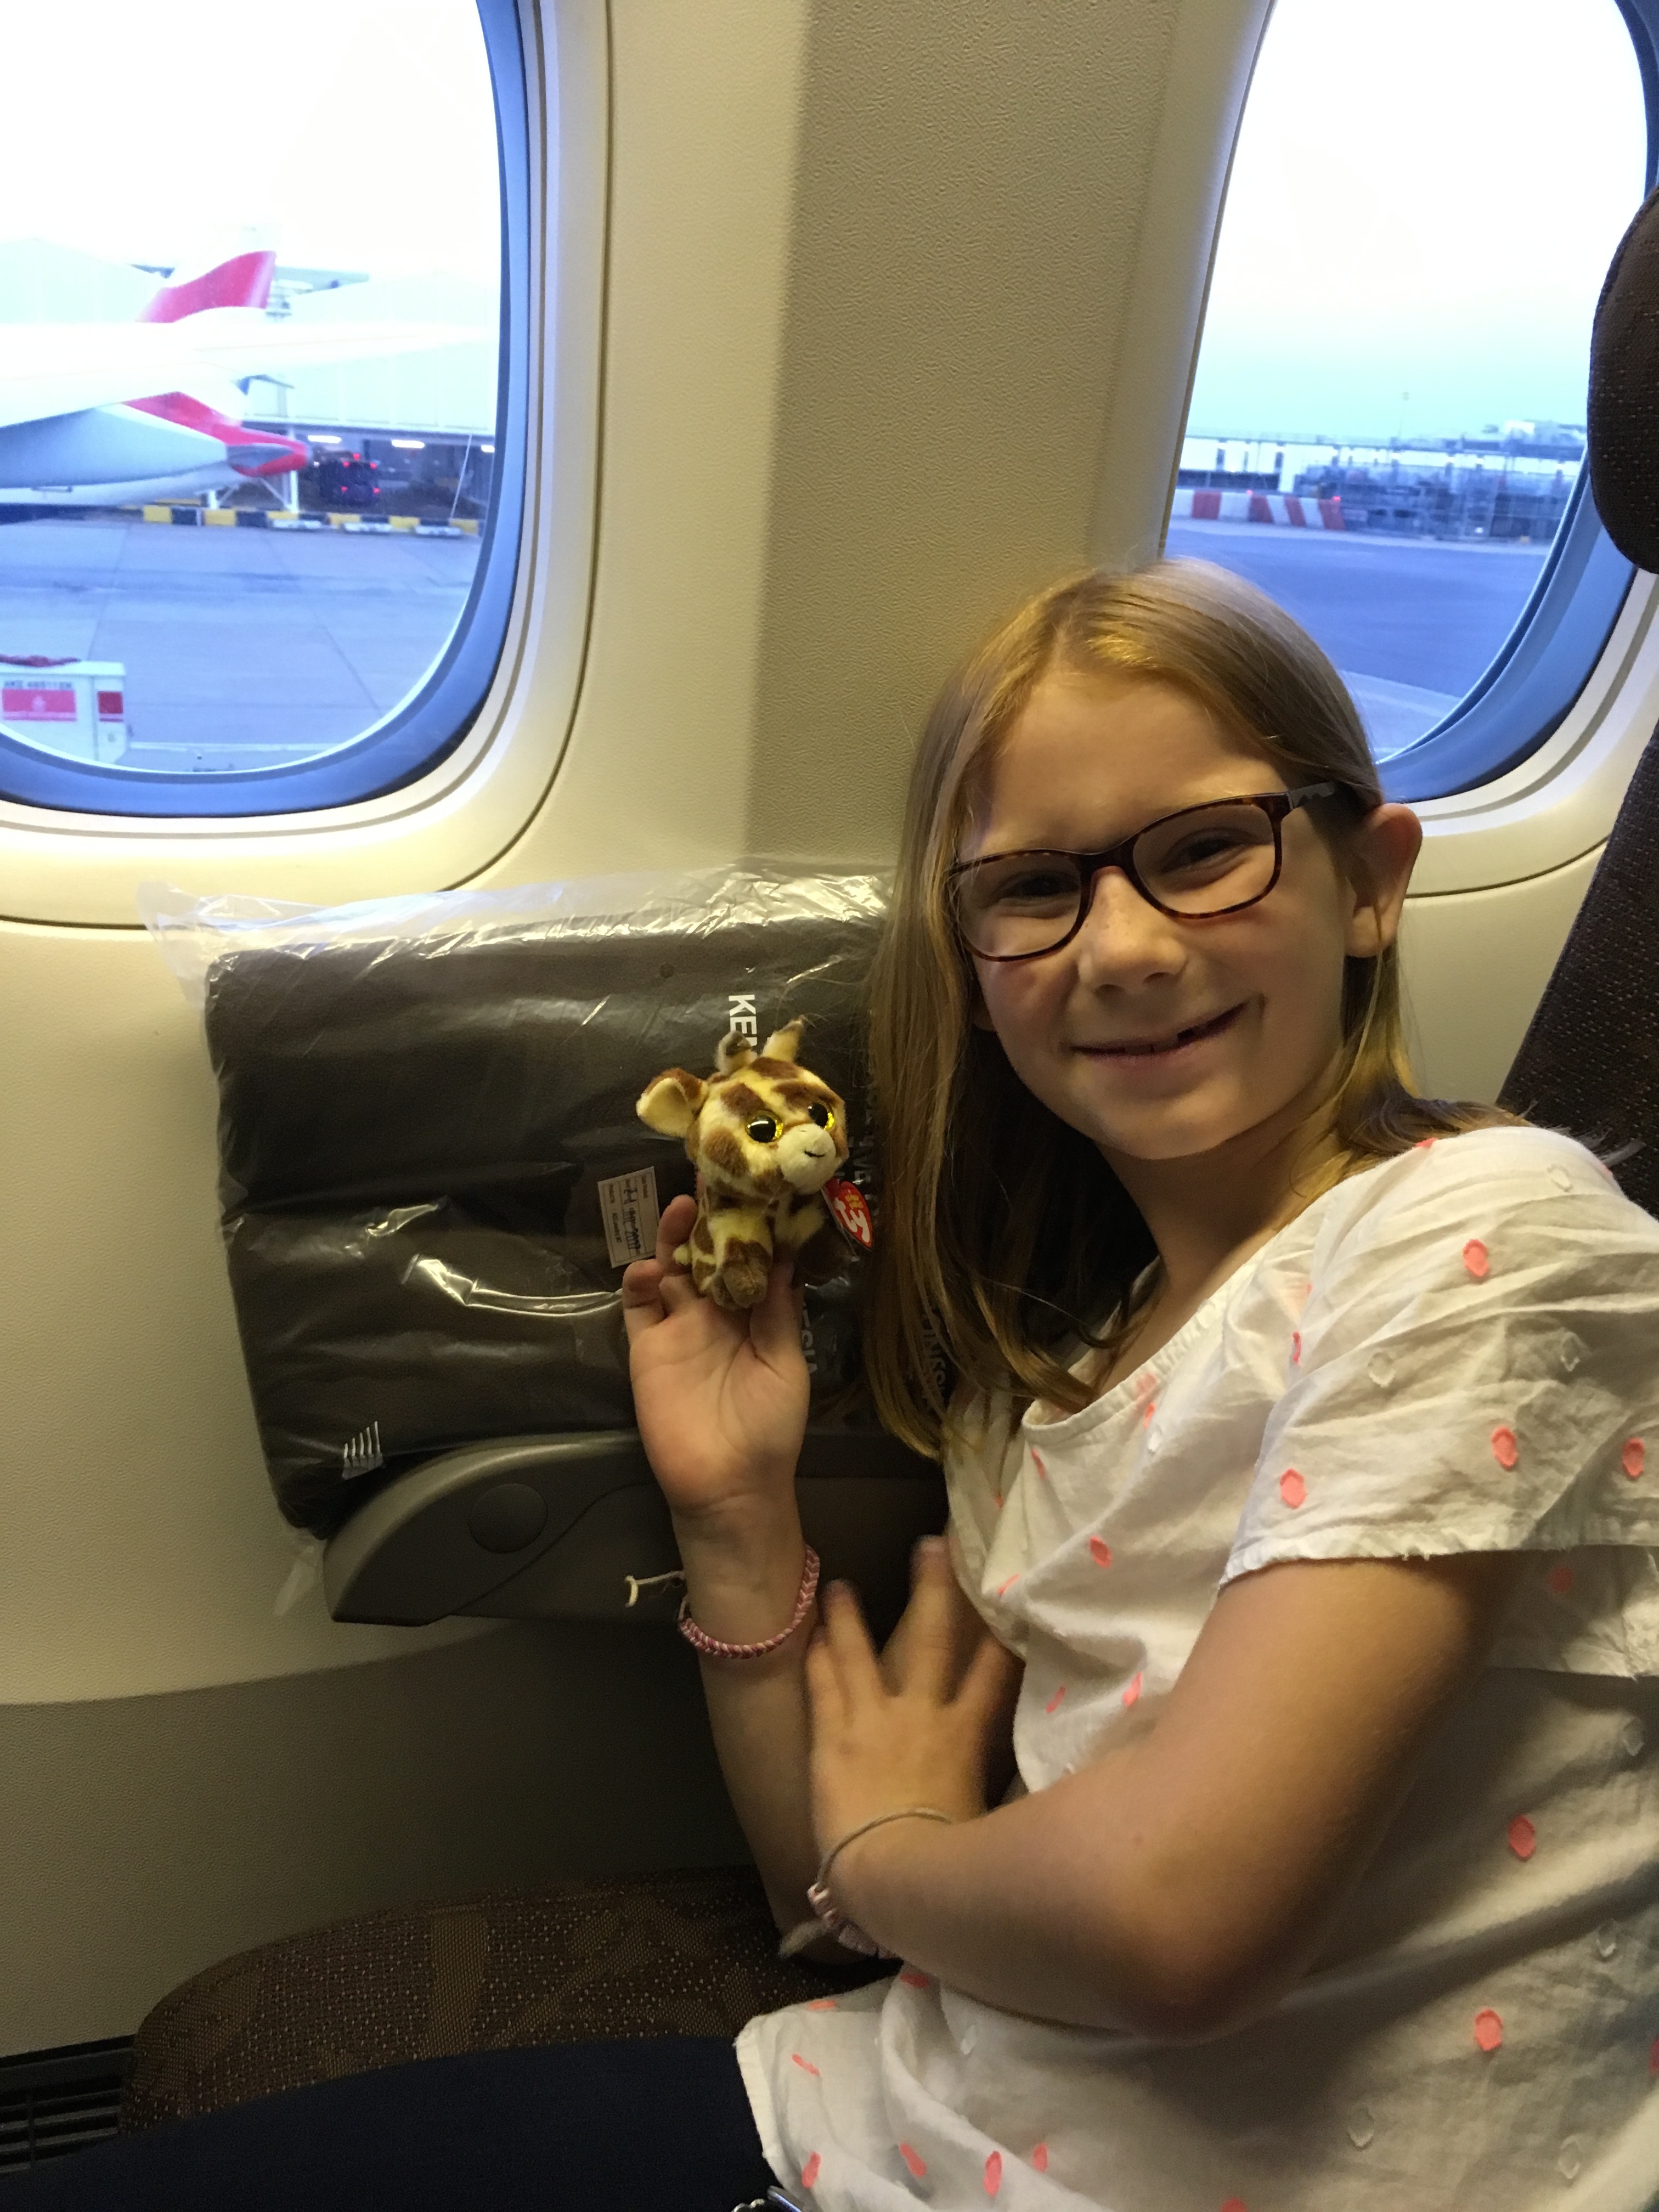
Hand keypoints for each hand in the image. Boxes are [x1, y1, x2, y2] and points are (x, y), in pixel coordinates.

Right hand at [622, 1193, 809, 1523]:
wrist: (729, 1486)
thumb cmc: (769, 1429)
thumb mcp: (787, 1364)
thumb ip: (780, 1311)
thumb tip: (788, 1254)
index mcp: (754, 1314)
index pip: (749, 1257)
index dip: (748, 1224)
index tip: (754, 1185)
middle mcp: (714, 1313)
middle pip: (704, 1254)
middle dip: (706, 1218)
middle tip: (710, 1178)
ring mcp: (677, 1328)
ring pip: (669, 1269)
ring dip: (672, 1238)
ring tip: (680, 1208)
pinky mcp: (646, 1348)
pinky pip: (636, 1306)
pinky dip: (638, 1281)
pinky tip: (650, 1268)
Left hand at [805, 1538, 1022, 1858]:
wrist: (894, 1875)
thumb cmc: (952, 1863)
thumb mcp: (993, 1822)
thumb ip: (1011, 1794)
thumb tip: (1048, 1796)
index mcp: (965, 1736)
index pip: (995, 1672)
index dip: (1004, 1631)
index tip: (1008, 1592)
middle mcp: (922, 1715)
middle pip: (930, 1640)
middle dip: (933, 1589)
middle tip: (932, 1543)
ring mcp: (873, 1721)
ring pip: (860, 1653)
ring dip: (848, 1617)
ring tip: (837, 1582)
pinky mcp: (832, 1738)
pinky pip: (824, 1686)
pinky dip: (817, 1658)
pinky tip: (810, 1634)